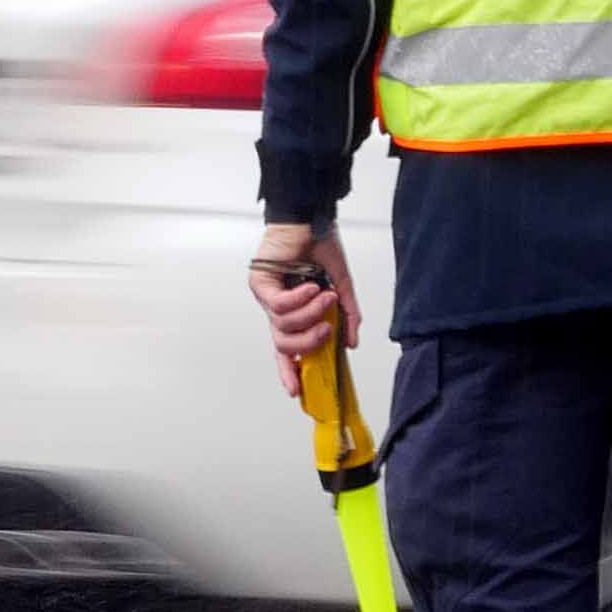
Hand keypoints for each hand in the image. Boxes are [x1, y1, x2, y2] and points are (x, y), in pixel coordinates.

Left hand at [247, 225, 353, 399]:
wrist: (311, 218)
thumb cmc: (322, 247)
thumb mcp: (341, 286)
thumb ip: (347, 315)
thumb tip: (351, 344)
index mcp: (294, 312)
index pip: (287, 349)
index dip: (290, 371)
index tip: (297, 393)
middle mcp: (277, 308)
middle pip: (283, 345)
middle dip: (308, 343)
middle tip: (327, 329)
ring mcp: (266, 296)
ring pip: (283, 326)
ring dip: (310, 313)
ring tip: (324, 294)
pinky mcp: (260, 282)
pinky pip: (278, 306)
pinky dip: (299, 299)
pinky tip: (311, 286)